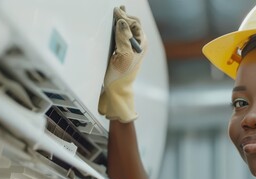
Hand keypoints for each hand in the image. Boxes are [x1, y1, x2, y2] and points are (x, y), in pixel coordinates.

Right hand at [98, 5, 146, 121]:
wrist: (117, 90)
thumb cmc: (121, 76)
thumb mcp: (123, 56)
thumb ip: (123, 38)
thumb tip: (122, 22)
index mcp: (141, 44)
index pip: (134, 24)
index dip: (125, 17)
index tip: (115, 12)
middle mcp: (138, 44)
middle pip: (132, 24)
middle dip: (124, 17)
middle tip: (114, 10)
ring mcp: (131, 47)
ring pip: (127, 28)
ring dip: (121, 21)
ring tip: (116, 12)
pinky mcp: (123, 50)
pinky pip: (122, 34)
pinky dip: (118, 27)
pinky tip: (115, 23)